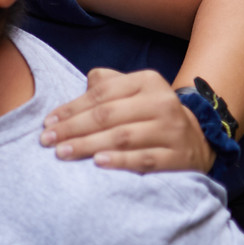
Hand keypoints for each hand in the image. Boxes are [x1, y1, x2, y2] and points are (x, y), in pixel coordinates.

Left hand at [40, 68, 214, 173]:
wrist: (196, 139)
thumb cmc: (148, 113)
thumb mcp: (131, 91)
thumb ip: (104, 85)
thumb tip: (76, 91)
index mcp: (147, 81)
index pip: (101, 94)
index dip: (71, 108)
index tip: (47, 123)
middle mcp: (162, 102)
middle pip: (108, 116)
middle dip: (73, 129)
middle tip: (47, 140)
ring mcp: (172, 130)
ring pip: (123, 137)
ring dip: (88, 145)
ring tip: (63, 153)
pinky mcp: (178, 156)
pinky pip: (145, 159)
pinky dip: (120, 161)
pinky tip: (98, 163)